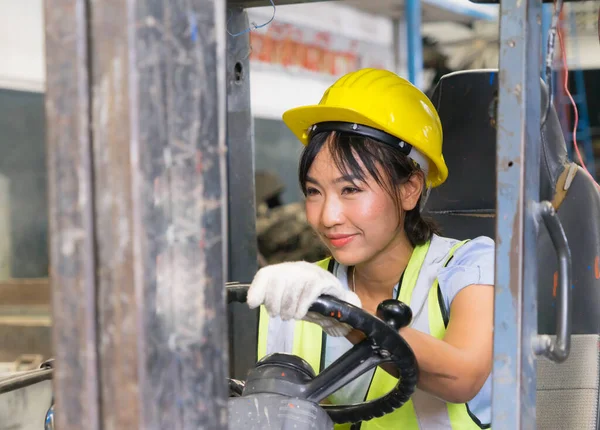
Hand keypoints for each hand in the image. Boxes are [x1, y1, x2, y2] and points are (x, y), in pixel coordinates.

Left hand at [247, 261, 361, 336]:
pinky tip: (300, 314)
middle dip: (274, 301)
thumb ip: (271, 299)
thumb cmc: (310, 303)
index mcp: (286, 271)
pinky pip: (310, 291)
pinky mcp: (326, 282)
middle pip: (279, 279)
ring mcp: (313, 273)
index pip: (267, 273)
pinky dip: (302, 305)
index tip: (253, 304)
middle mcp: (298, 268)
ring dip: (288, 306)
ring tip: (289, 316)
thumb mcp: (287, 301)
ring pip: (294, 285)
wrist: (339, 307)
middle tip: (276, 315)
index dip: (257, 289)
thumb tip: (251, 301)